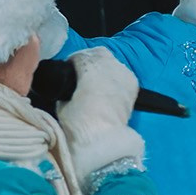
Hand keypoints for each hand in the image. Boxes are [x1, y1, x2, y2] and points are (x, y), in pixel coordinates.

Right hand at [55, 47, 144, 181]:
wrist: (102, 140)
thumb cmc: (78, 123)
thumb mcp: (62, 101)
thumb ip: (66, 86)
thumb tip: (70, 84)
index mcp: (89, 66)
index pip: (79, 55)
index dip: (72, 63)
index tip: (68, 72)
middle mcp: (110, 65)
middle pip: (98, 54)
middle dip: (89, 61)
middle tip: (81, 75)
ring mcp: (124, 74)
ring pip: (111, 61)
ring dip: (102, 68)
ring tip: (94, 83)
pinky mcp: (133, 84)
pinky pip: (121, 73)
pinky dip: (114, 77)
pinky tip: (107, 89)